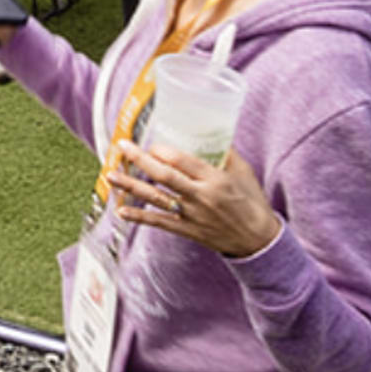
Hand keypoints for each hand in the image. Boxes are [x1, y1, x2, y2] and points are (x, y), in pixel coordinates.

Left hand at [112, 139, 285, 259]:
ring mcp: (193, 215)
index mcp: (215, 179)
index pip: (182, 161)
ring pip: (157, 199)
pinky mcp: (188, 231)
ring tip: (110, 175)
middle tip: (121, 147)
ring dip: (131, 186)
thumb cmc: (252, 202)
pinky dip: (140, 217)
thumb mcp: (243, 172)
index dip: (162, 150)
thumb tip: (208, 130)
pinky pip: (160, 223)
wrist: (260, 241)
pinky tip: (121, 210)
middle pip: (164, 176)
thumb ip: (225, 152)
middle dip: (140, 160)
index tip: (150, 143)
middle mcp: (201, 197)